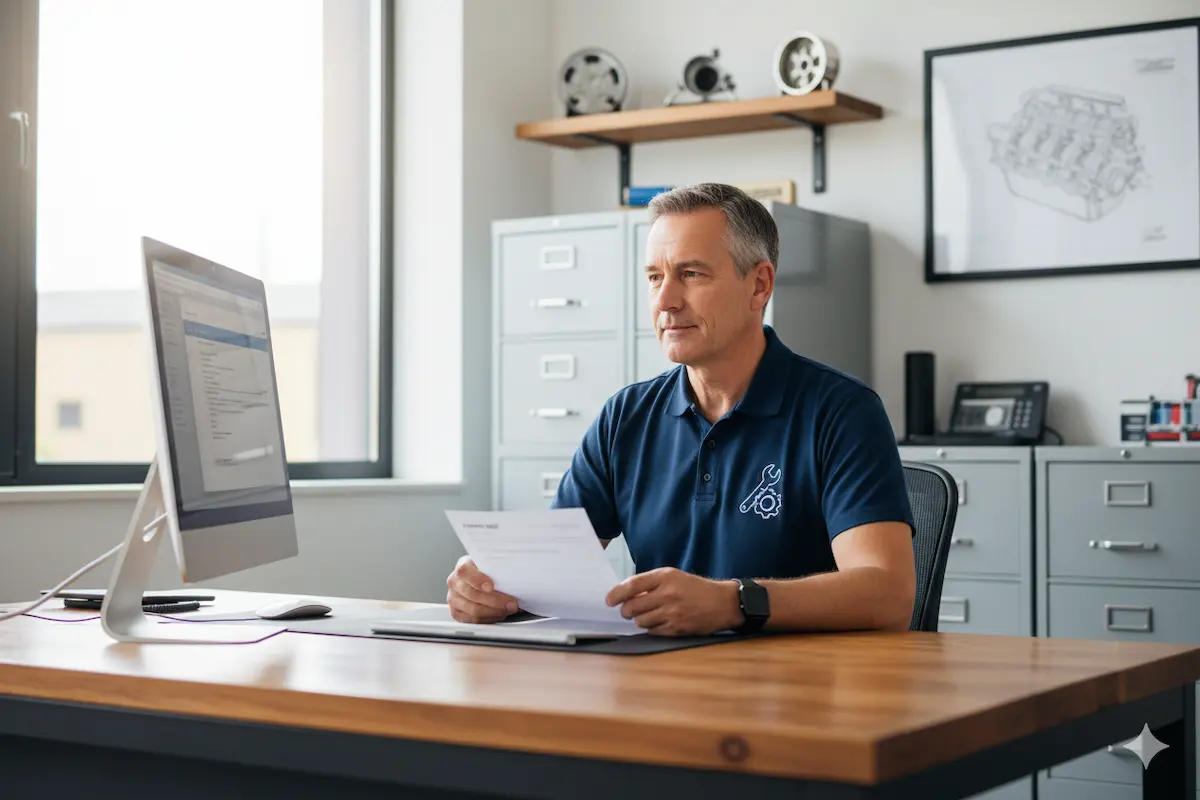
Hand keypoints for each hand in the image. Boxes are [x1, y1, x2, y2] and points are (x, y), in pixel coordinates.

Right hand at [446, 555, 518, 622]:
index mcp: (463, 566)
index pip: (465, 572)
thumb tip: (515, 576)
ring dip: (495, 612)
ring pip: (474, 610)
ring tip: (508, 609)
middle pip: (473, 595)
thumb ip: (497, 568)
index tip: (491, 586)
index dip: (478, 580)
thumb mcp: (491, 565)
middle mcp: (454, 582)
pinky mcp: (456, 612)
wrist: (478, 579)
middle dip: (496, 601)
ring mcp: (453, 598)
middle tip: (512, 603)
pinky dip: (489, 618)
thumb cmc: (487, 572)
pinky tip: (498, 613)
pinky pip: (473, 620)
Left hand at [605, 568, 740, 636]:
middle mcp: (667, 594)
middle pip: (632, 607)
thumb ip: (651, 583)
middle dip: (626, 611)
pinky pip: (653, 631)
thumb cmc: (696, 588)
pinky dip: (651, 628)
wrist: (722, 603)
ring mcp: (672, 613)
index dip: (616, 594)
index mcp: (665, 577)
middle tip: (627, 611)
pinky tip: (658, 622)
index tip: (609, 600)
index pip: (632, 585)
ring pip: (641, 621)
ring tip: (647, 616)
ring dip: (639, 620)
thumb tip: (626, 594)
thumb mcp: (674, 576)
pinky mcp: (677, 629)